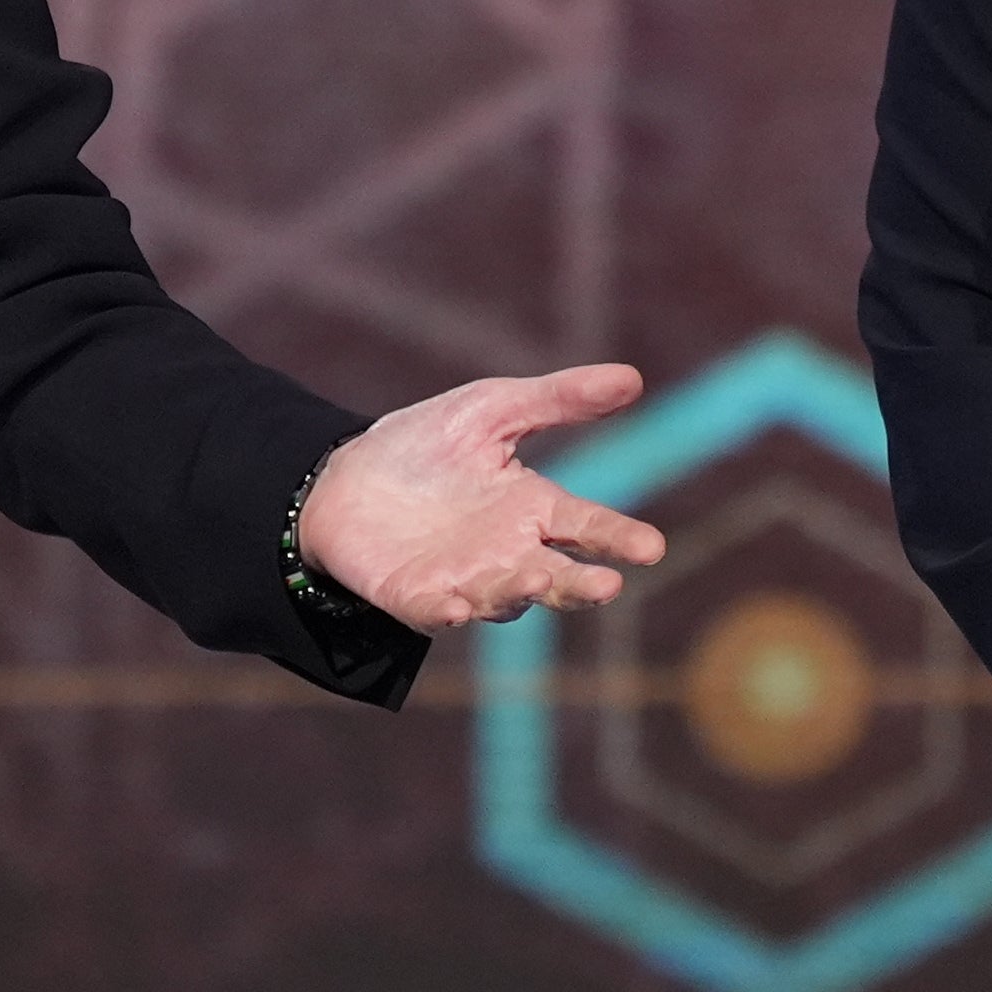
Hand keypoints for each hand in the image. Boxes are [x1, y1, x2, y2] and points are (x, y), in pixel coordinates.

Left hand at [293, 363, 666, 631]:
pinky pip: (433, 611)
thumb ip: (558, 400)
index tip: (650, 548)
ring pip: (501, 597)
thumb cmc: (427, 446)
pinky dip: (445, 613)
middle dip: (581, 584)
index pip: (587, 526)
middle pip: (555, 576)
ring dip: (519, 592)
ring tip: (536, 580)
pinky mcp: (414, 597)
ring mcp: (463, 581)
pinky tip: (455, 609)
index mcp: (533, 510)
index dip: (618, 538)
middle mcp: (508, 555)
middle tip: (608, 586)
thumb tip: (632, 378)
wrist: (342, 476)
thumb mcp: (493, 409)